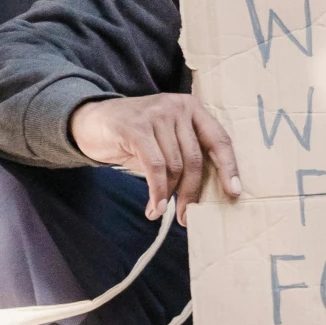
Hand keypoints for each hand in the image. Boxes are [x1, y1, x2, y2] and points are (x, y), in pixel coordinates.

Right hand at [69, 94, 241, 222]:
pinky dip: (157, 191)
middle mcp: (177, 107)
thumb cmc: (135, 136)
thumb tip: (203, 194)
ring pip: (174, 166)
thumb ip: (185, 155)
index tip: (234, 192)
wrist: (91, 120)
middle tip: (187, 217)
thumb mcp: (165, 140)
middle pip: (195, 159)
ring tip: (159, 211)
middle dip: (192, 192)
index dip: (229, 168)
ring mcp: (157, 114)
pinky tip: (154, 207)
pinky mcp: (136, 127)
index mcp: (193, 108)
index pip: (219, 140)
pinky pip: (154, 167)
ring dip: (168, 195)